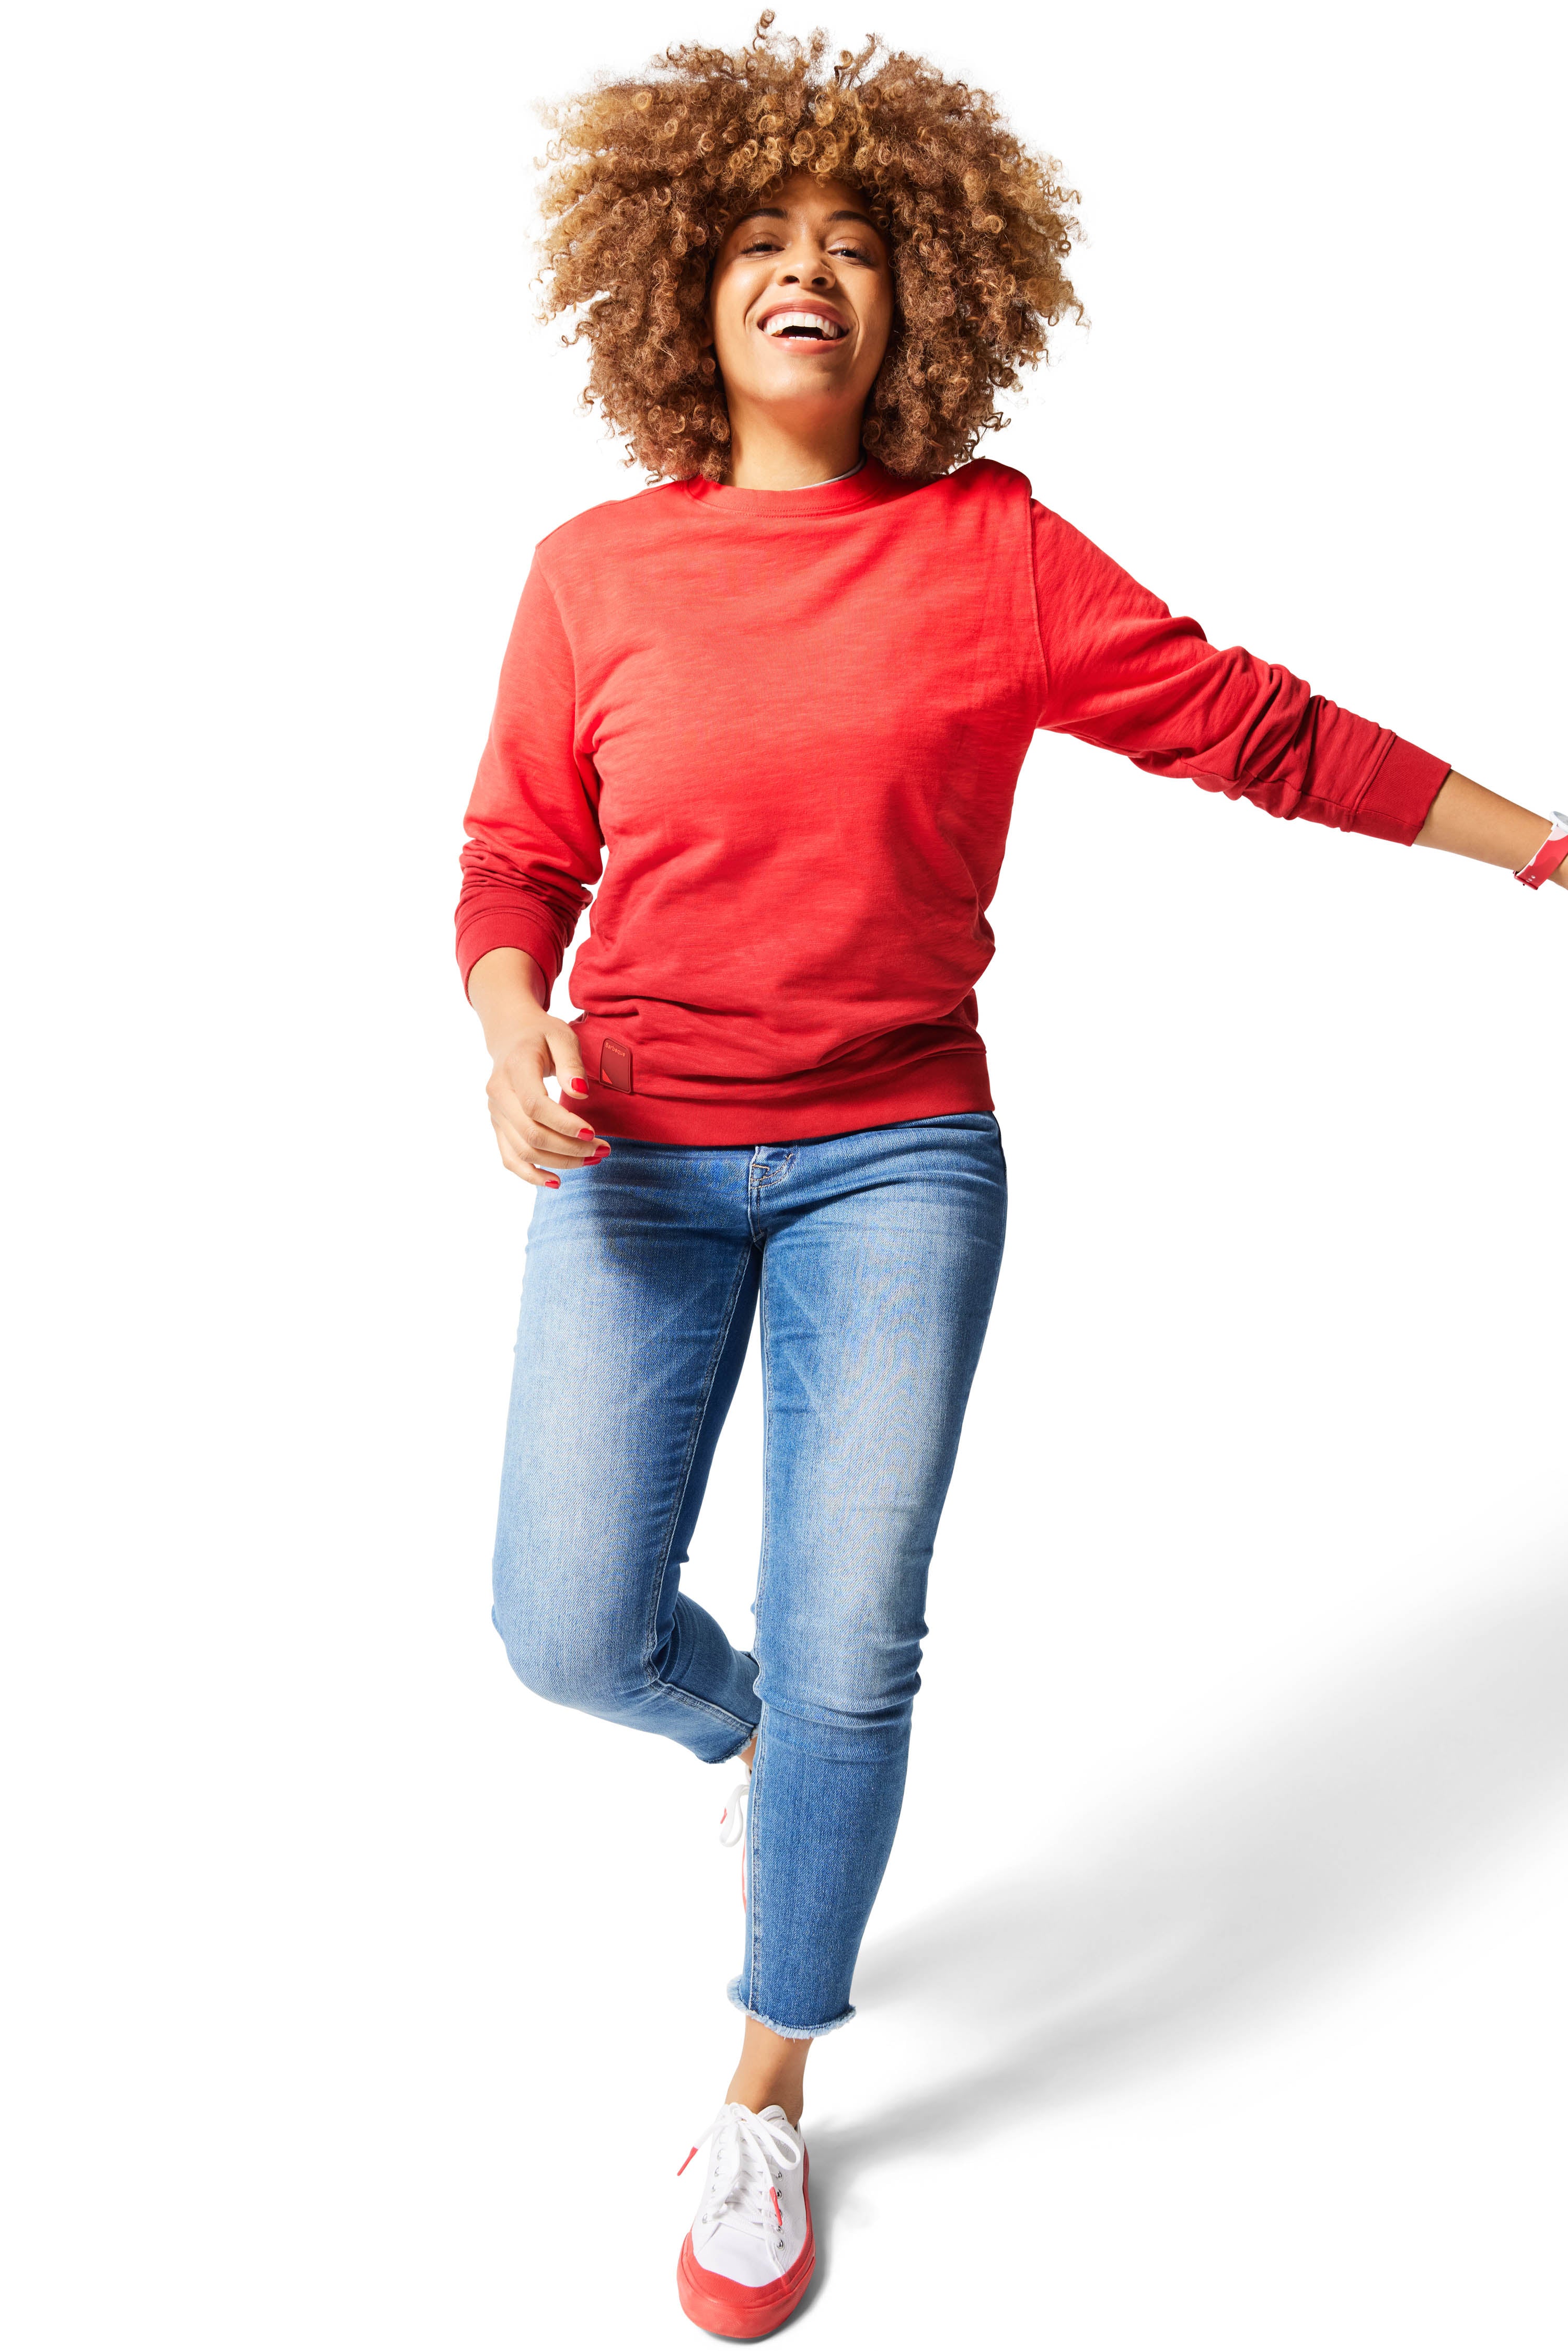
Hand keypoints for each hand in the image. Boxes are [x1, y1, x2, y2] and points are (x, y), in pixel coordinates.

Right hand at [485, 1012, 608, 1187]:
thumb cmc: (541, 1035)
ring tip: (592, 1160)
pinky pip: (510, 1158)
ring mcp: (496, 1114)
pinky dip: (531, 1175)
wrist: (510, 1036)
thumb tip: (581, 1095)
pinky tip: (556, 1182)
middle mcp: (498, 1094)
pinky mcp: (498, 1127)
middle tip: (602, 1150)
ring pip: (523, 1151)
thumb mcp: (561, 1036)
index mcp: (514, 1069)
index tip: (593, 1132)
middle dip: (569, 1148)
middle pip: (531, 1134)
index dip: (564, 1124)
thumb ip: (571, 1063)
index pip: (535, 1106)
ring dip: (559, 1162)